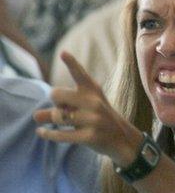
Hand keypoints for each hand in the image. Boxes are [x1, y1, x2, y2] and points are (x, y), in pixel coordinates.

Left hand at [33, 51, 142, 166]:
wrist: (123, 139)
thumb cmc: (98, 120)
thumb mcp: (83, 109)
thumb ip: (59, 109)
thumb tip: (35, 116)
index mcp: (93, 91)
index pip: (80, 74)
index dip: (71, 63)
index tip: (63, 53)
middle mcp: (94, 102)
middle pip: (57, 94)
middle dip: (55, 101)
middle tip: (62, 107)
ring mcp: (94, 120)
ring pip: (58, 116)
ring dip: (53, 120)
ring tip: (57, 122)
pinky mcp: (90, 136)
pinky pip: (60, 134)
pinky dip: (47, 134)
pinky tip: (41, 132)